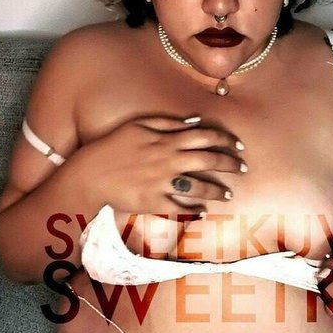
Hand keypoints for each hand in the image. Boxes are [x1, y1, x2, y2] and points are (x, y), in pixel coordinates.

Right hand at [80, 114, 246, 218]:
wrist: (89, 175)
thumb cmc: (111, 147)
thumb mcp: (137, 126)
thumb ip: (167, 122)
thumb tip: (195, 121)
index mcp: (166, 140)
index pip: (204, 137)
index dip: (225, 141)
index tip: (239, 146)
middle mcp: (168, 160)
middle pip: (208, 160)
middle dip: (230, 164)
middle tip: (243, 169)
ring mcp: (162, 183)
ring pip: (199, 186)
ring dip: (218, 190)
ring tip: (229, 194)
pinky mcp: (154, 202)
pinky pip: (181, 208)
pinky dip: (194, 210)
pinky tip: (203, 211)